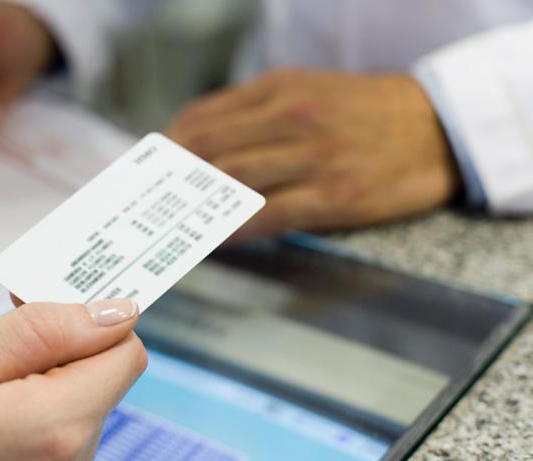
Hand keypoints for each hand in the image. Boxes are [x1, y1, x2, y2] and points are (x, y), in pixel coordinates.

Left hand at [168, 70, 461, 238]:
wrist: (439, 129)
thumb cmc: (365, 113)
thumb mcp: (308, 91)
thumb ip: (254, 113)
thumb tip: (198, 144)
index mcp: (280, 90)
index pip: (202, 118)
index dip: (169, 148)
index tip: (153, 170)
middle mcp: (292, 118)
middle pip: (208, 151)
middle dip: (174, 181)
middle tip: (154, 203)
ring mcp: (313, 158)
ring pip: (233, 184)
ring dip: (197, 208)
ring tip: (174, 225)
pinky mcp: (334, 196)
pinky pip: (268, 216)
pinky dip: (233, 230)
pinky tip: (214, 239)